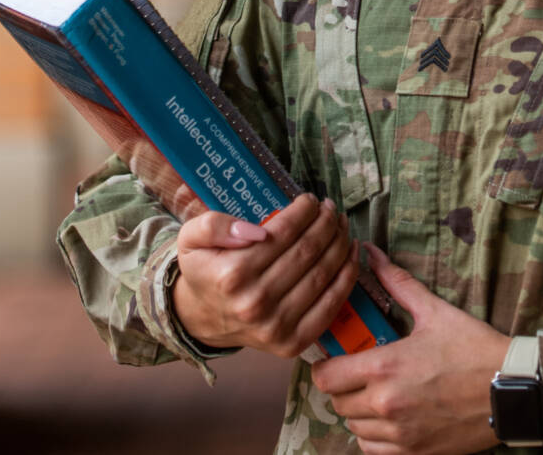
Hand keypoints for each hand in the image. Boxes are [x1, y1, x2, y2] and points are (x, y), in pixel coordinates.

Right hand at [170, 193, 358, 356]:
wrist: (203, 319)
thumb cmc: (204, 271)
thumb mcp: (191, 239)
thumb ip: (213, 225)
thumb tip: (256, 231)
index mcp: (232, 274)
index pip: (283, 232)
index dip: (304, 211)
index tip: (310, 200)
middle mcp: (255, 303)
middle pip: (308, 251)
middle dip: (326, 223)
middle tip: (330, 208)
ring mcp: (276, 327)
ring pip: (323, 274)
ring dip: (340, 243)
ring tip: (341, 226)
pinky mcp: (292, 343)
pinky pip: (332, 304)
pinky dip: (347, 276)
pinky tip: (351, 254)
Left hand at [310, 244, 508, 454]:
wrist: (512, 389)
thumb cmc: (474, 348)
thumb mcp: (435, 311)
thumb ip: (397, 283)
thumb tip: (370, 253)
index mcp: (384, 367)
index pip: (326, 376)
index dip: (326, 365)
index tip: (337, 358)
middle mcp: (385, 404)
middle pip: (337, 402)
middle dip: (344, 386)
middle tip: (361, 373)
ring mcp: (399, 433)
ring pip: (353, 426)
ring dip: (359, 411)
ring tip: (378, 394)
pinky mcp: (413, 452)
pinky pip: (372, 449)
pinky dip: (373, 437)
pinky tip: (389, 419)